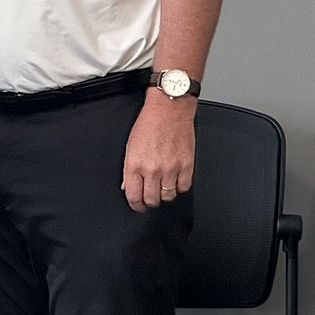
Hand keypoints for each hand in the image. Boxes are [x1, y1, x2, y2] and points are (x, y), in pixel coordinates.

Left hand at [120, 95, 195, 211]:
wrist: (169, 109)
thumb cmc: (149, 122)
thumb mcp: (130, 145)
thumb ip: (128, 168)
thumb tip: (127, 185)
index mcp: (135, 164)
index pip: (133, 196)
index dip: (135, 205)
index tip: (137, 206)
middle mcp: (153, 169)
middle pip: (151, 200)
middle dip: (149, 202)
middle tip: (150, 197)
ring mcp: (171, 168)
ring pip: (168, 197)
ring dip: (164, 195)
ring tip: (162, 187)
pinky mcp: (187, 165)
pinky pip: (184, 187)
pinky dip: (180, 187)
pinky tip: (175, 180)